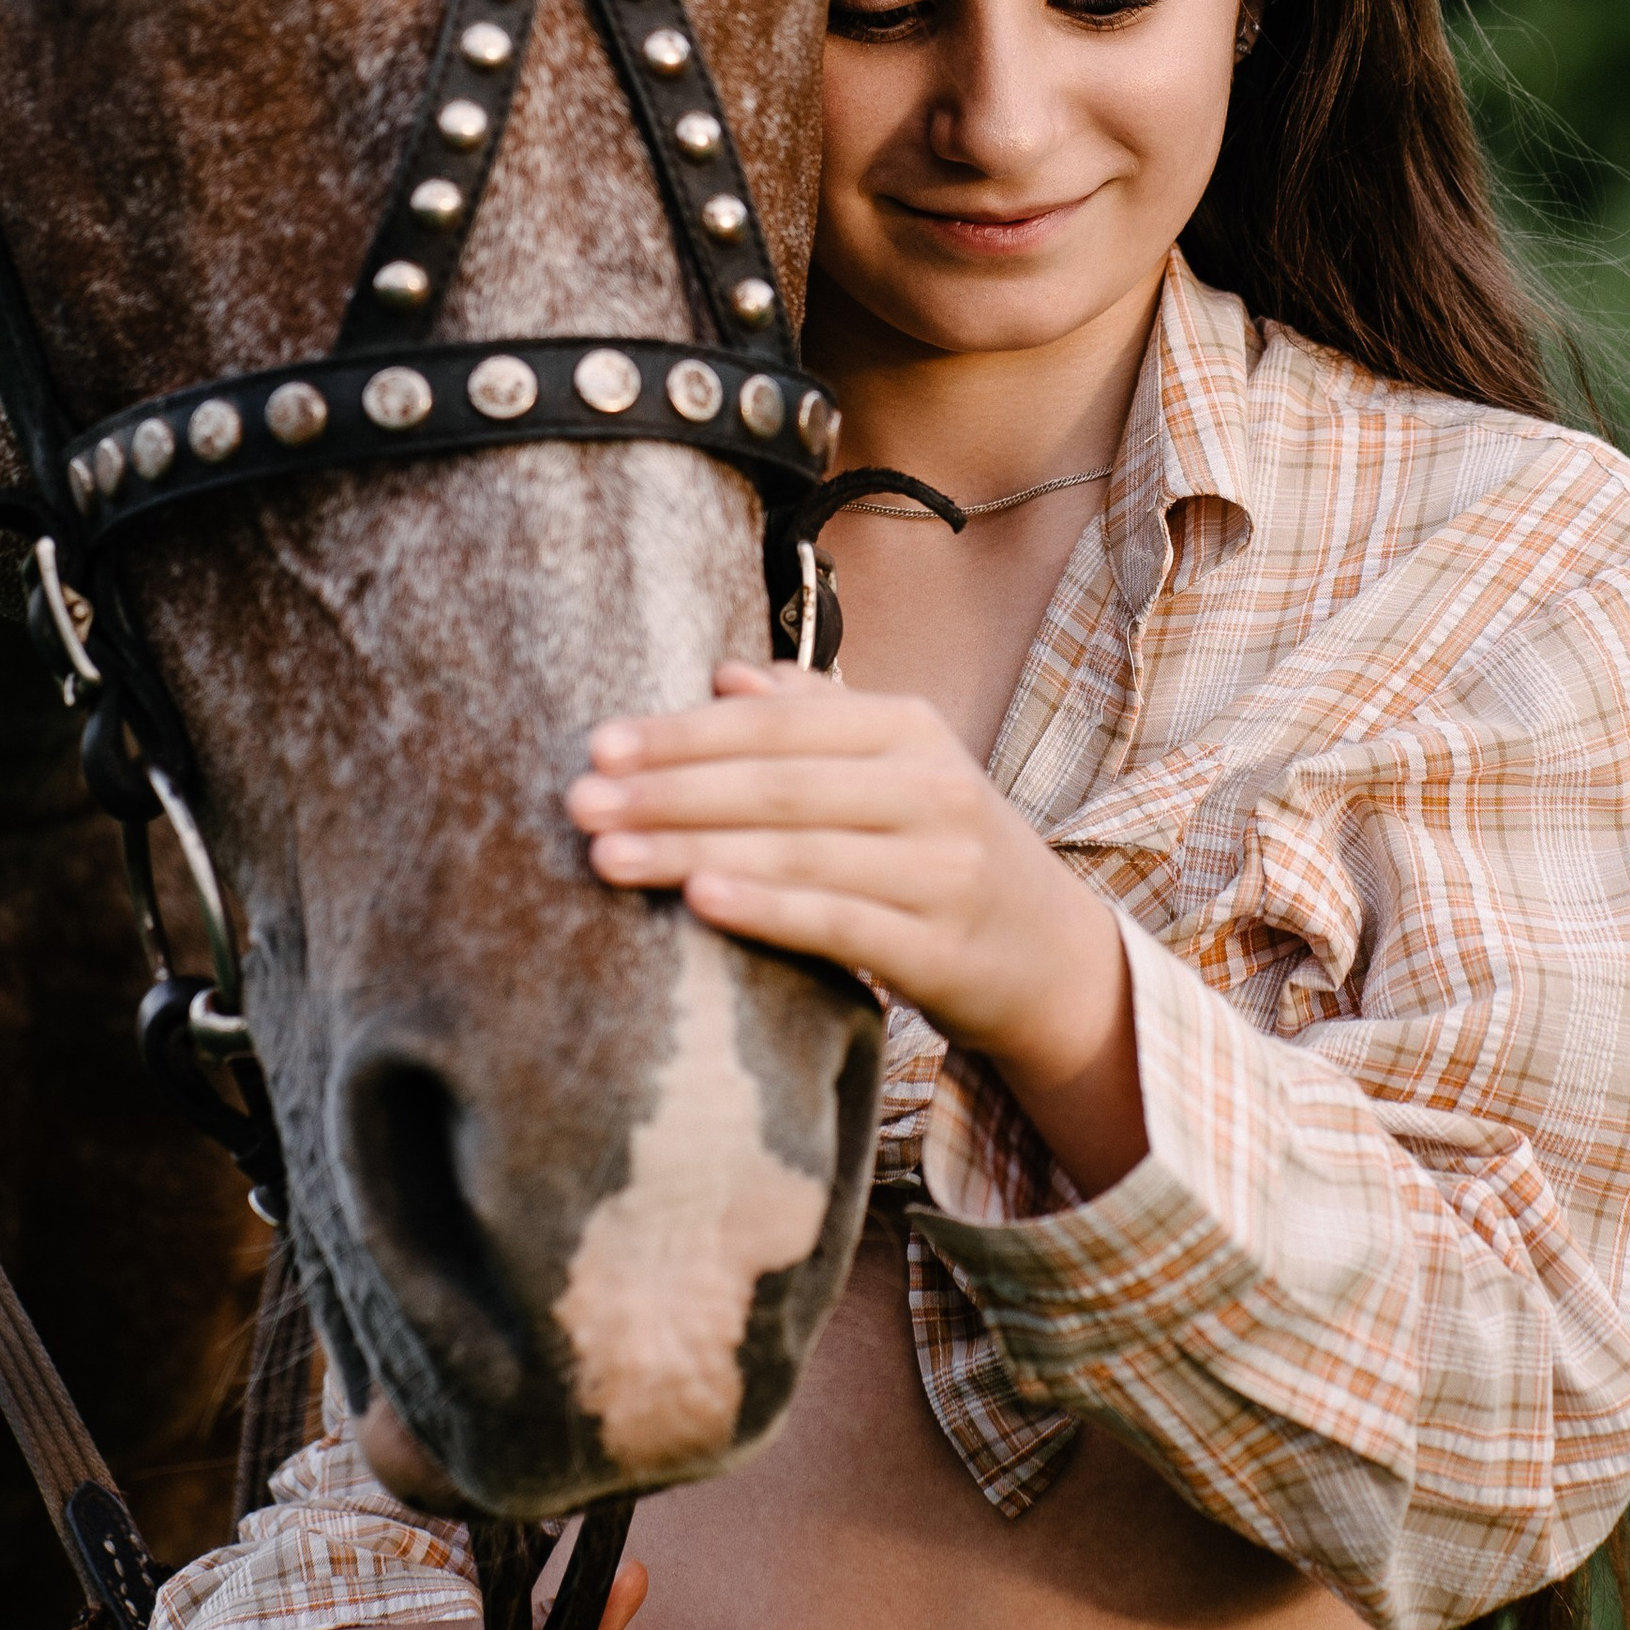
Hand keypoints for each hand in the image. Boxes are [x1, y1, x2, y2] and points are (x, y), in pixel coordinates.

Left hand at [566, 666, 1144, 1196]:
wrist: (1051, 956)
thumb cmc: (942, 848)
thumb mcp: (898, 766)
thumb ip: (813, 716)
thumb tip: (722, 673)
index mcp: (911, 728)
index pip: (780, 723)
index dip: (686, 732)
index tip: (600, 744)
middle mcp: (933, 789)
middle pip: (779, 786)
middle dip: (669, 792)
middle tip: (579, 803)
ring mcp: (942, 870)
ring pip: (799, 853)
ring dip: (693, 850)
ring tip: (607, 855)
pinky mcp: (941, 949)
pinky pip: (840, 924)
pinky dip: (767, 910)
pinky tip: (699, 902)